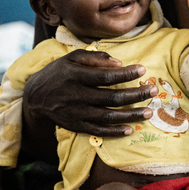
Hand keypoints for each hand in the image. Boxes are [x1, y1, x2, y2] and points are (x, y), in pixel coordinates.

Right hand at [22, 49, 157, 139]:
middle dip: (135, 95)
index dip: (125, 74)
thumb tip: (119, 63)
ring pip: (108, 117)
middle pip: (111, 98)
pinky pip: (98, 131)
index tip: (143, 70)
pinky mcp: (76, 125)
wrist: (35, 96)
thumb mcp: (72, 58)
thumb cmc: (58, 72)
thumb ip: (95, 58)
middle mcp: (76, 96)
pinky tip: (129, 129)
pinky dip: (114, 132)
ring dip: (130, 115)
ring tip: (148, 112)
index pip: (105, 76)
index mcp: (76, 76)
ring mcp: (76, 113)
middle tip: (153, 91)